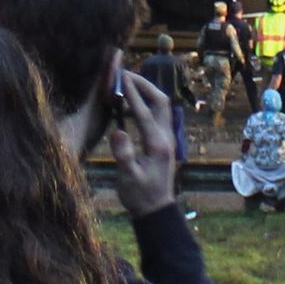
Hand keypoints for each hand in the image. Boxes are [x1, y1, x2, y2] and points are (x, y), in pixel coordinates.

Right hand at [108, 69, 176, 217]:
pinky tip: (130, 106)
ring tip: (127, 84)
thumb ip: (123, 155)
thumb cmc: (140, 195)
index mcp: (156, 144)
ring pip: (162, 106)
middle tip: (126, 74)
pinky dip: (146, 103)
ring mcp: (167, 139)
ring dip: (147, 92)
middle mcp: (165, 138)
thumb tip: (117, 131)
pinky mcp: (163, 142)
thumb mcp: (128, 178)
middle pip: (160, 101)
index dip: (132, 93)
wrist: (156, 209)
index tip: (121, 77)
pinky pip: (158, 114)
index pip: (144, 112)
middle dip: (144, 85)